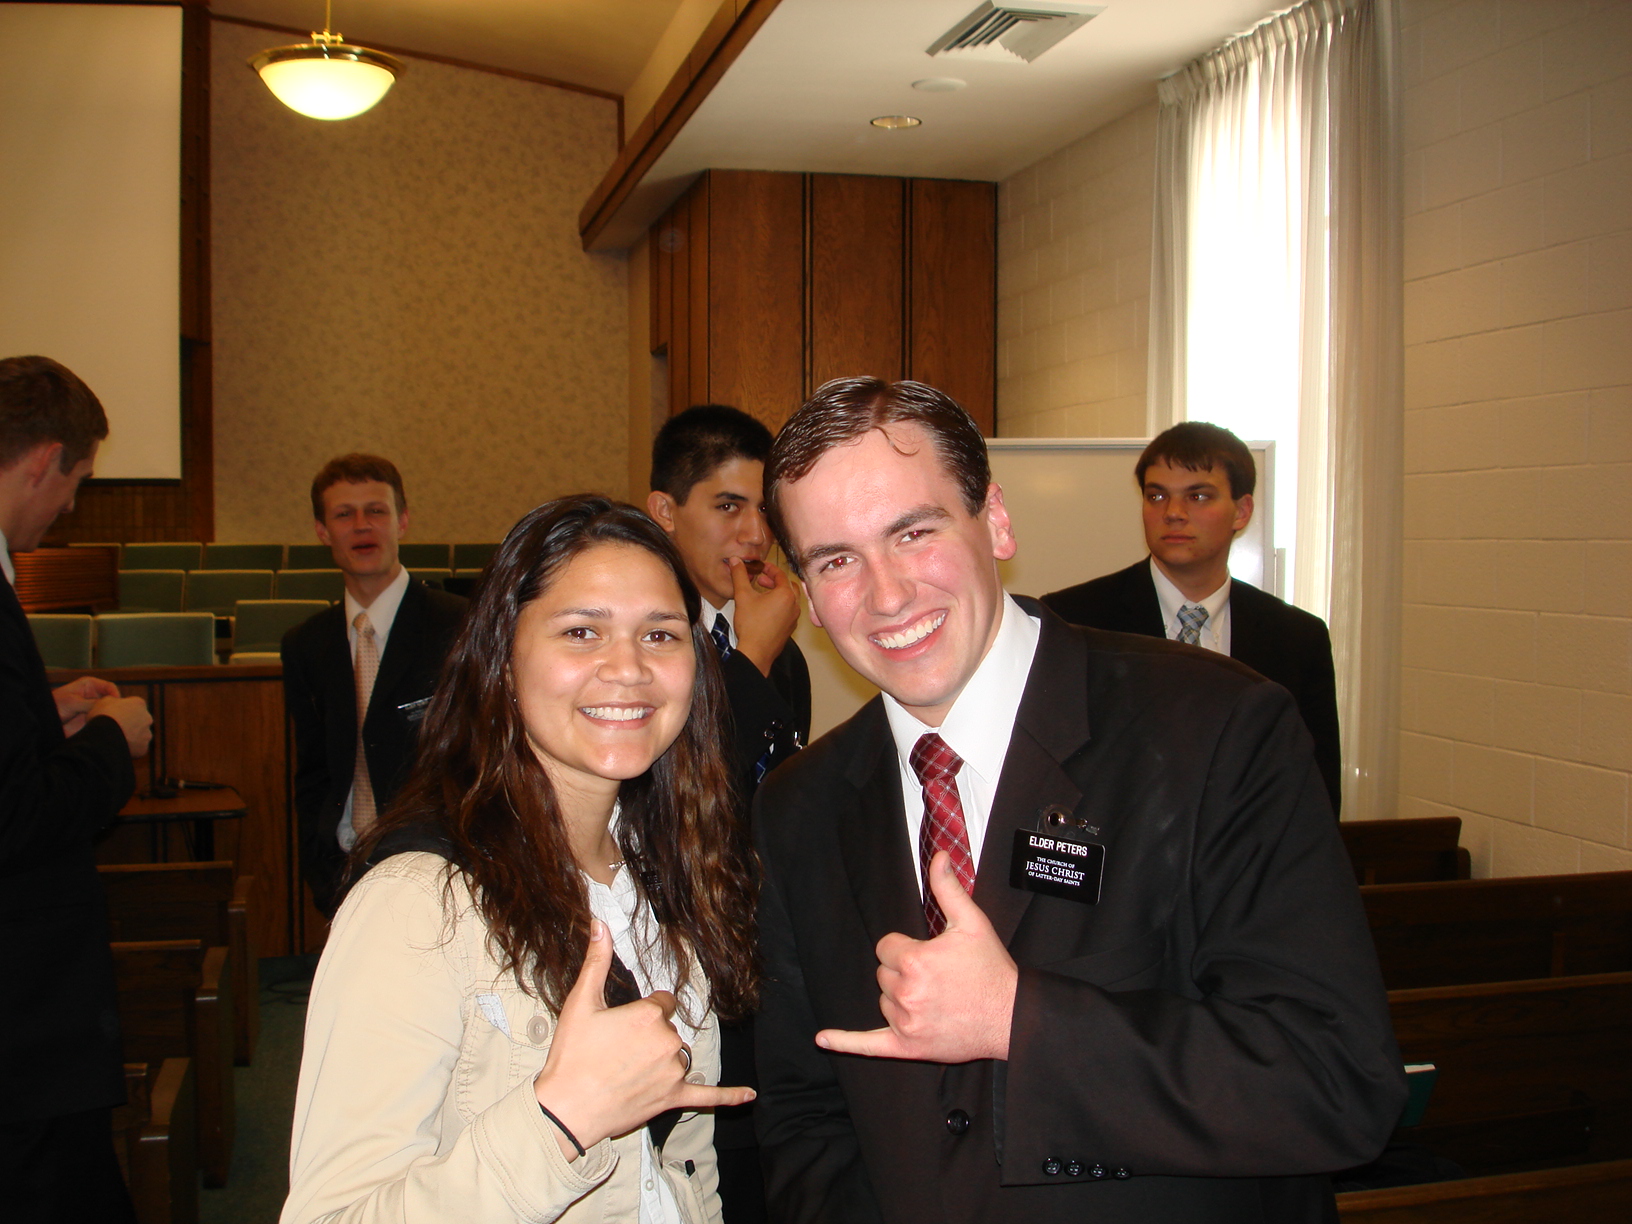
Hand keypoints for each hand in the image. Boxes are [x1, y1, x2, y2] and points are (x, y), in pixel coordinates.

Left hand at [53, 676, 120, 735]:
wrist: (44, 720)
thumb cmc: (54, 705)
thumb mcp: (72, 702)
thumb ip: (90, 702)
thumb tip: (108, 706)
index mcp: (90, 685)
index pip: (109, 687)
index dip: (115, 695)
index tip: (117, 704)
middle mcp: (94, 695)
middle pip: (112, 699)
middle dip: (115, 706)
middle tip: (117, 715)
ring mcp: (94, 707)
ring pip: (109, 710)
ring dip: (111, 715)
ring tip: (111, 721)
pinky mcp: (92, 718)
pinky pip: (103, 720)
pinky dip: (106, 723)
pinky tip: (107, 726)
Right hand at [88, 695, 152, 758]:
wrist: (104, 736)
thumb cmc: (102, 716)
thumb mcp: (103, 701)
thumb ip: (113, 700)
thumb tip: (114, 702)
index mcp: (139, 703)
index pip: (134, 706)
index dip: (123, 712)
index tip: (113, 716)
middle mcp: (147, 718)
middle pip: (139, 721)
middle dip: (130, 724)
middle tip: (116, 729)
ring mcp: (147, 733)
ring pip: (140, 735)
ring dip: (132, 737)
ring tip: (116, 740)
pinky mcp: (144, 747)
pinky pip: (138, 748)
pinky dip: (131, 749)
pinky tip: (119, 748)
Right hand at [533, 920, 753, 1158]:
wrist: (566, 1110)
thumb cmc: (572, 1056)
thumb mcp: (581, 1003)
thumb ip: (596, 962)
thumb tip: (599, 923)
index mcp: (649, 1015)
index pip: (663, 1002)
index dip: (643, 1012)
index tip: (623, 1025)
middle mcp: (668, 1041)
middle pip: (669, 1029)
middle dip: (649, 1037)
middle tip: (616, 1052)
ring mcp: (673, 1072)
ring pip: (679, 1056)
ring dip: (663, 1060)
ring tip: (629, 1071)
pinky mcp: (673, 1099)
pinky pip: (707, 1096)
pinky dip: (728, 1096)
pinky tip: (749, 1096)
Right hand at [728, 555, 799, 677]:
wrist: (756, 652)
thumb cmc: (751, 625)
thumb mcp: (743, 596)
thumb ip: (739, 575)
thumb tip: (735, 561)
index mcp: (786, 594)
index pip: (780, 574)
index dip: (769, 568)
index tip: (759, 567)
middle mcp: (794, 605)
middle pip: (788, 585)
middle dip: (774, 580)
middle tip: (761, 580)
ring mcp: (794, 618)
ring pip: (790, 599)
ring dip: (778, 593)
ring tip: (762, 594)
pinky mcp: (790, 628)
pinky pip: (788, 611)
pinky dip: (780, 605)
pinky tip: (765, 610)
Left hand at [816, 852, 1017, 1063]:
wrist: (1012, 1016)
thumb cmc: (992, 969)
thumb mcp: (972, 923)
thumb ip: (948, 888)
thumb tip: (938, 855)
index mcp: (915, 961)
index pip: (885, 947)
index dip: (905, 948)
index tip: (928, 953)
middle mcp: (906, 993)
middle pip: (883, 973)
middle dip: (903, 971)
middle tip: (937, 976)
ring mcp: (906, 1023)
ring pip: (883, 1001)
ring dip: (900, 997)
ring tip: (935, 997)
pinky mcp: (908, 1047)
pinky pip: (869, 1045)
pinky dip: (846, 1042)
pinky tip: (823, 1038)